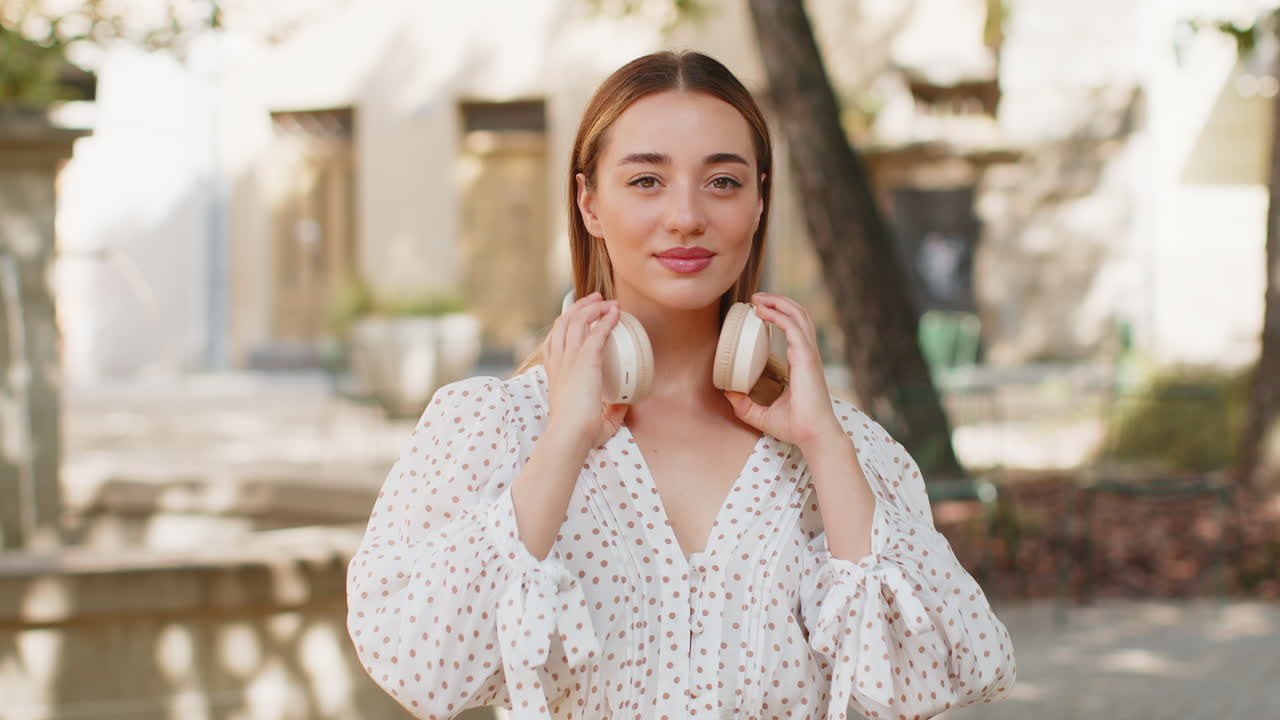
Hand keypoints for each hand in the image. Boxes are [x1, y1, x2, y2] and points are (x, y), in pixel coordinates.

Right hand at [542, 291, 630, 449]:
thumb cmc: (578, 433)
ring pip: (577, 321)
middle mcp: (559, 362)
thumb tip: (624, 406)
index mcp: (555, 374)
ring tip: (606, 301)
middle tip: (596, 300)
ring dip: (592, 307)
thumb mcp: (594, 420)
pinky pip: (596, 331)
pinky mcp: (585, 360)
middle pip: (563, 323)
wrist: (570, 434)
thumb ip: (609, 412)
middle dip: (579, 307)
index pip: (553, 341)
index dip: (564, 324)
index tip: (578, 317)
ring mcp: (570, 359)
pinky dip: (606, 319)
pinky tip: (616, 313)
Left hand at [723, 292, 842, 451]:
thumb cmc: (796, 426)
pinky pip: (793, 328)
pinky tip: (763, 312)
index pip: (795, 328)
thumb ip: (745, 405)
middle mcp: (807, 354)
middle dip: (778, 301)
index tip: (759, 309)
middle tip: (756, 297)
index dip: (780, 314)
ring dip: (778, 302)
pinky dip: (778, 315)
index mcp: (801, 362)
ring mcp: (808, 355)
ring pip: (798, 315)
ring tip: (758, 298)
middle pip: (798, 315)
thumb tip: (727, 394)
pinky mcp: (806, 358)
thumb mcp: (763, 415)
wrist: (813, 435)